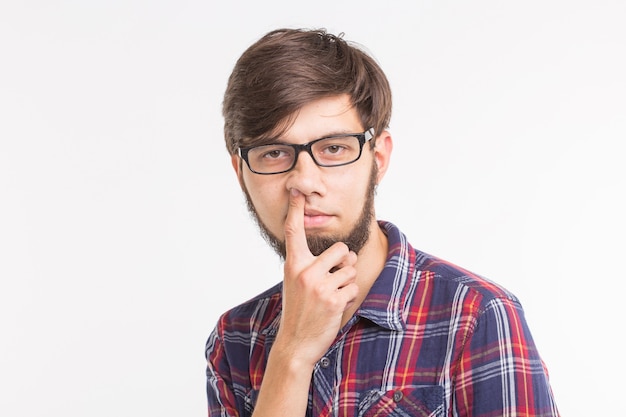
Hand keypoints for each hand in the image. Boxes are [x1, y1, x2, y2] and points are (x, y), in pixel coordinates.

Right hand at [275, 189, 358, 367]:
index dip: (295, 211)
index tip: (297, 192)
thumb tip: (345, 253)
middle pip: (341, 249)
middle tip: (334, 279)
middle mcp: (305, 271)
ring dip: (347, 282)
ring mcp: (319, 285)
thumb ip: (311, 265)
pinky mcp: (333, 299)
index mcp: (293, 264)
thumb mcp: (295, 283)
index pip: (294, 232)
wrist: (295, 343)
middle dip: (345, 263)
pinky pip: (354, 287)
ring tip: (332, 296)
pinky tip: (335, 307)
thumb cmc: (298, 310)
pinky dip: (349, 297)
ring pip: (351, 269)